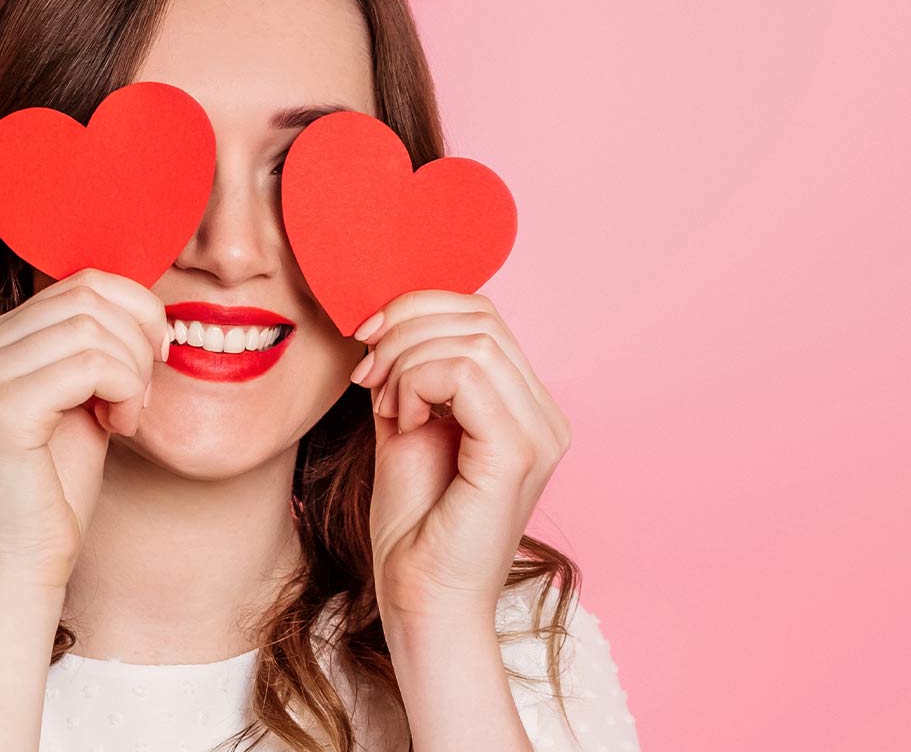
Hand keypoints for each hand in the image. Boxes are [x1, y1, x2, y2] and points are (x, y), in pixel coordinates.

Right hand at [0, 268, 169, 593]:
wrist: (18, 573)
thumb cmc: (54, 495)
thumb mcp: (79, 403)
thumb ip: (93, 349)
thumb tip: (139, 299)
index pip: (77, 283)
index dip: (133, 311)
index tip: (153, 359)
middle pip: (86, 296)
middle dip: (137, 339)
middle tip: (142, 395)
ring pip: (91, 327)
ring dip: (132, 371)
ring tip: (126, 417)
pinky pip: (88, 363)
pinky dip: (123, 388)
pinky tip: (119, 426)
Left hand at [350, 290, 570, 628]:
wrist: (420, 599)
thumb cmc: (413, 527)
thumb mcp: (406, 425)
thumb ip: (410, 373)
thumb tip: (388, 320)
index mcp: (523, 405)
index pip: (481, 315)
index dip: (417, 310)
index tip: (366, 345)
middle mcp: (543, 414)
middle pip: (479, 316)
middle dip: (406, 329)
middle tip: (367, 375)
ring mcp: (540, 433)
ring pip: (472, 339)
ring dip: (407, 360)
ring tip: (385, 407)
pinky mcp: (519, 451)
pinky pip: (466, 374)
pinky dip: (417, 383)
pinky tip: (402, 422)